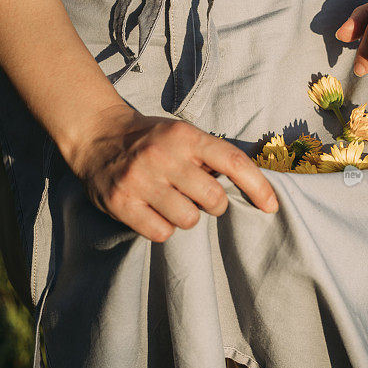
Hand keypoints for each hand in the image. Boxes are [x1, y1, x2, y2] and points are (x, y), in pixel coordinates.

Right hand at [67, 104, 279, 242]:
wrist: (97, 135)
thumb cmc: (150, 139)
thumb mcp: (181, 134)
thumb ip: (210, 156)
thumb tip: (250, 185)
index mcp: (185, 136)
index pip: (233, 162)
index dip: (258, 187)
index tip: (271, 206)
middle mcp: (163, 156)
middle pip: (213, 199)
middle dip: (213, 205)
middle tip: (199, 198)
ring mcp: (140, 180)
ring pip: (189, 220)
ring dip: (187, 218)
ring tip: (172, 203)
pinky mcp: (121, 202)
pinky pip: (160, 233)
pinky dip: (163, 228)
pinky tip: (154, 213)